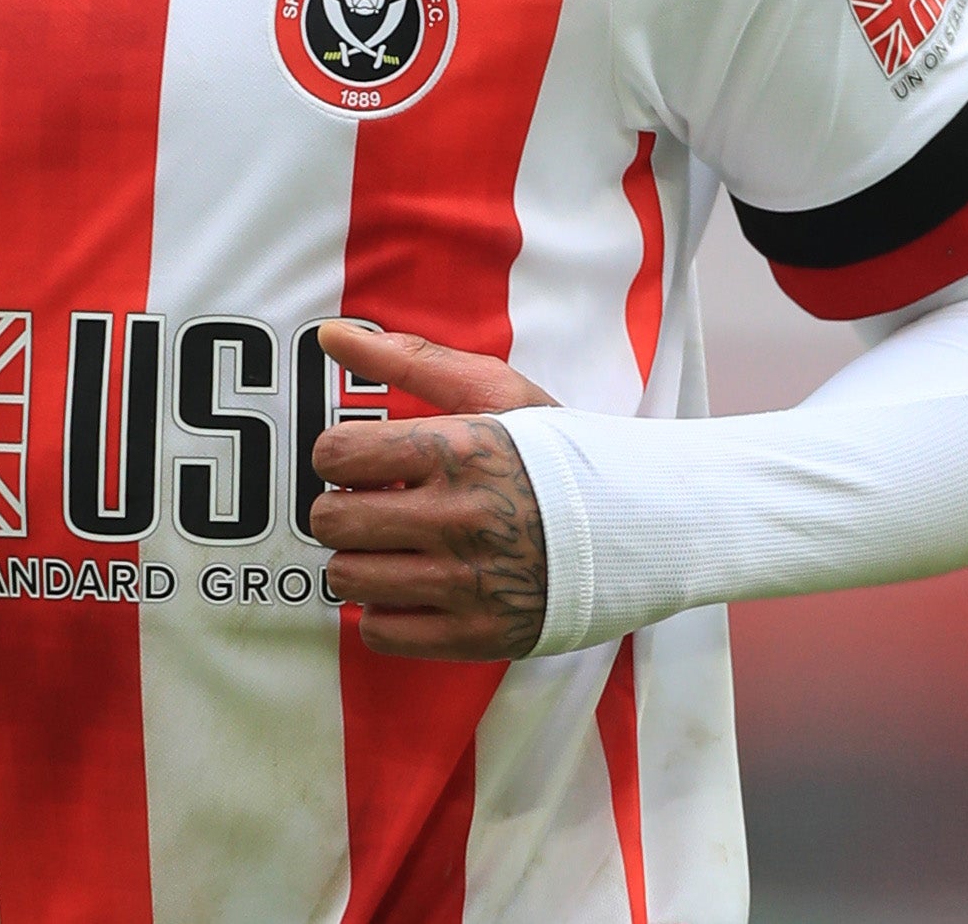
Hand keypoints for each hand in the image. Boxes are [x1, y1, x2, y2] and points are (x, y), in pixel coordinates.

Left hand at [307, 321, 556, 661]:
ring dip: (357, 561)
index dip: (336, 455)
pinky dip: (383, 612)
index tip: (358, 462)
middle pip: (333, 520)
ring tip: (390, 546)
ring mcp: (469, 582)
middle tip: (369, 505)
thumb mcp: (494, 390)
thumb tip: (330, 334)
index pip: (337, 453)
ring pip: (348, 579)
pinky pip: (381, 633)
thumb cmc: (558, 451)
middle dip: (339, 508)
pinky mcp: (478, 634)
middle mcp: (460, 518)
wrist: (638, 524)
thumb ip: (409, 360)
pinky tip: (411, 587)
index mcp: (460, 450)